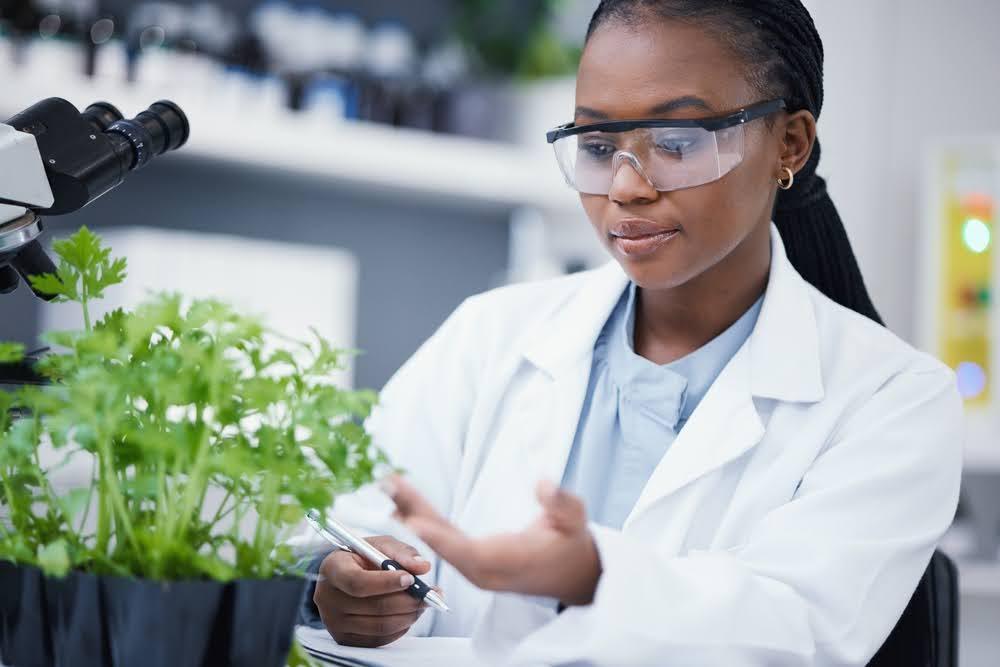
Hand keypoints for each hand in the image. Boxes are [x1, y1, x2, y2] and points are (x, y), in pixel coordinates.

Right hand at [313, 536, 440, 647]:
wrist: (347, 576)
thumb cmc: (364, 557)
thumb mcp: (381, 546)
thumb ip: (402, 553)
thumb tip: (422, 567)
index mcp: (332, 569)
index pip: (357, 582)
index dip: (386, 583)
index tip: (410, 578)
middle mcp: (327, 598)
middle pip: (373, 606)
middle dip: (407, 600)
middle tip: (429, 593)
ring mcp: (334, 622)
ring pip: (380, 626)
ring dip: (408, 615)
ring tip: (422, 602)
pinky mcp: (344, 639)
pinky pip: (379, 639)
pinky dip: (400, 627)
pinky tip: (408, 613)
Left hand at [386, 475, 601, 606]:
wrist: (572, 574)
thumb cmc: (572, 544)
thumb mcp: (575, 519)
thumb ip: (560, 503)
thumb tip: (544, 484)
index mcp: (509, 562)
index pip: (469, 553)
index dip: (441, 539)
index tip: (414, 522)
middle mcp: (485, 570)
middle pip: (443, 544)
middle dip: (414, 514)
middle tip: (389, 485)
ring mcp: (476, 567)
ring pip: (439, 540)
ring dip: (412, 512)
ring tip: (388, 486)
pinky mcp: (472, 559)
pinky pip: (442, 540)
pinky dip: (422, 520)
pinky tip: (401, 506)